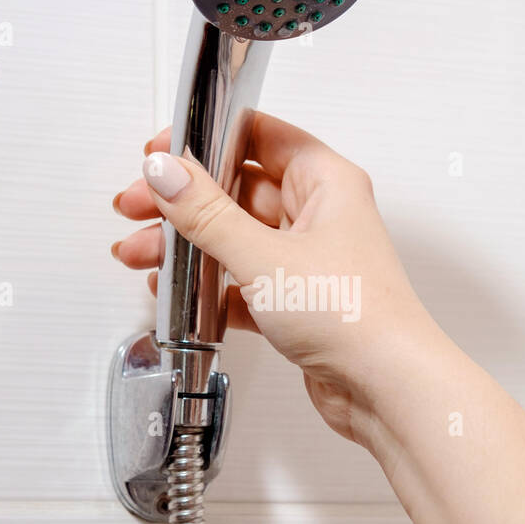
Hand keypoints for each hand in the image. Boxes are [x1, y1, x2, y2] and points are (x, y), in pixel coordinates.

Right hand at [111, 112, 427, 448]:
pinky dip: (209, 286)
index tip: (162, 153)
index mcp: (325, 181)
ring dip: (188, 245)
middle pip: (238, 189)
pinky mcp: (298, 301)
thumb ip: (206, 214)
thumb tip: (166, 173)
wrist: (386, 388)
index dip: (205, 139)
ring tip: (142, 255)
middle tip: (138, 207)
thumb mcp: (263, 256)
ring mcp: (308, 260)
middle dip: (183, 201)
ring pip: (236, 237)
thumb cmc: (354, 316)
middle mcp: (320, 215)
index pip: (258, 136)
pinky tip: (175, 294)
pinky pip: (243, 280)